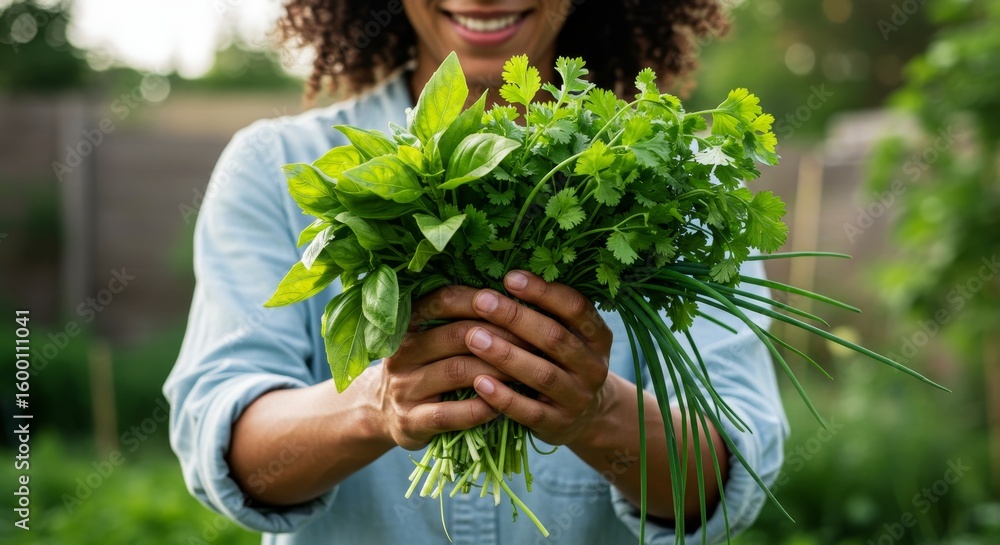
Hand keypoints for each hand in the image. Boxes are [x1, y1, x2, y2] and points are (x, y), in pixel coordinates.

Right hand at [372, 285, 527, 449]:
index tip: (515, 301)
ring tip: (527, 372)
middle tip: (536, 340)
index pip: (444, 301)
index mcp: (408, 324)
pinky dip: (479, 408)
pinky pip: (450, 413)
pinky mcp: (410, 422)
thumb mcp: (430, 339)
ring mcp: (404, 388)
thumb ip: (460, 320)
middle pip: (457, 335)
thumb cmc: (424, 369)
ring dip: (497, 371)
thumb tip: (514, 299)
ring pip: (457, 371)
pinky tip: (501, 407)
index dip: (481, 300)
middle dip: (501, 336)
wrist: (382, 414)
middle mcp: (403, 352)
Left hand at [465, 270, 613, 445]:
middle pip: (555, 338)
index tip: (509, 277)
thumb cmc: (565, 363)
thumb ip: (546, 312)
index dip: (543, 292)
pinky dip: (504, 397)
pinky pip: (530, 412)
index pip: (575, 308)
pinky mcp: (559, 425)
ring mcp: (578, 398)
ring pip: (542, 374)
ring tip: (473, 337)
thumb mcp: (569, 336)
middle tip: (481, 300)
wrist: (588, 417)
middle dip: (516, 317)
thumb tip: (504, 276)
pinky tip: (479, 383)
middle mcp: (594, 367)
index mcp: (598, 337)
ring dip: (506, 355)